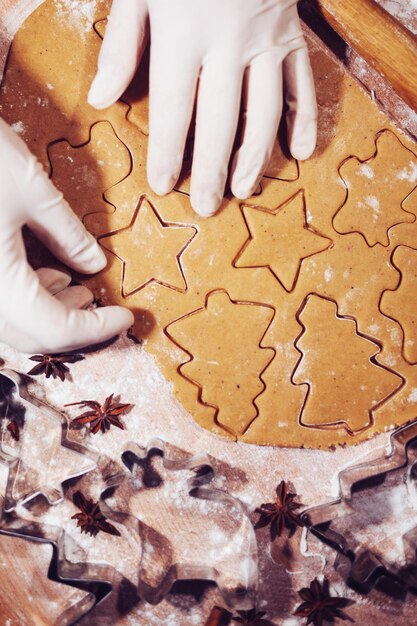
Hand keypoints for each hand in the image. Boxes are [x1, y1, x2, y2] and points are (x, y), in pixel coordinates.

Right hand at [0, 119, 133, 352]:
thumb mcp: (33, 191)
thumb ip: (68, 235)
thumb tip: (95, 264)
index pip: (56, 329)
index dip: (96, 329)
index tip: (125, 317)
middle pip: (31, 335)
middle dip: (75, 328)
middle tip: (103, 310)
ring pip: (11, 324)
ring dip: (49, 315)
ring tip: (79, 289)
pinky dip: (25, 300)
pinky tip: (44, 275)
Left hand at [88, 0, 316, 216]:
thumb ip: (123, 45)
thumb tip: (104, 99)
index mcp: (184, 32)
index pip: (173, 107)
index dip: (167, 150)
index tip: (164, 185)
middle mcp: (228, 42)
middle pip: (220, 120)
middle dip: (212, 168)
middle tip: (207, 205)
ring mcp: (266, 40)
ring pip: (264, 110)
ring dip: (256, 155)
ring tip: (245, 189)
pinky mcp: (292, 35)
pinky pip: (302, 84)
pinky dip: (304, 119)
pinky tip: (300, 153)